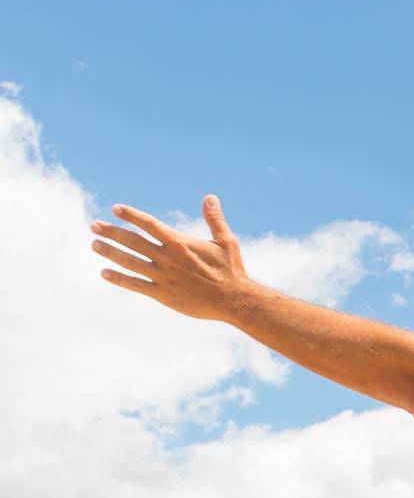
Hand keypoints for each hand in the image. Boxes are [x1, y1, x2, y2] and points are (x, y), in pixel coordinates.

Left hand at [90, 195, 250, 320]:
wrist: (234, 300)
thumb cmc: (232, 270)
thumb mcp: (226, 241)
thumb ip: (215, 219)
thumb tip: (210, 197)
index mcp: (180, 243)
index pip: (149, 224)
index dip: (131, 215)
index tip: (116, 209)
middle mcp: (168, 258)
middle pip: (133, 241)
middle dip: (112, 232)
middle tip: (94, 226)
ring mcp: (163, 277)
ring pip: (129, 262)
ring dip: (110, 252)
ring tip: (94, 245)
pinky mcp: (163, 294)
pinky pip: (136, 285)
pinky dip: (119, 278)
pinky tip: (105, 273)